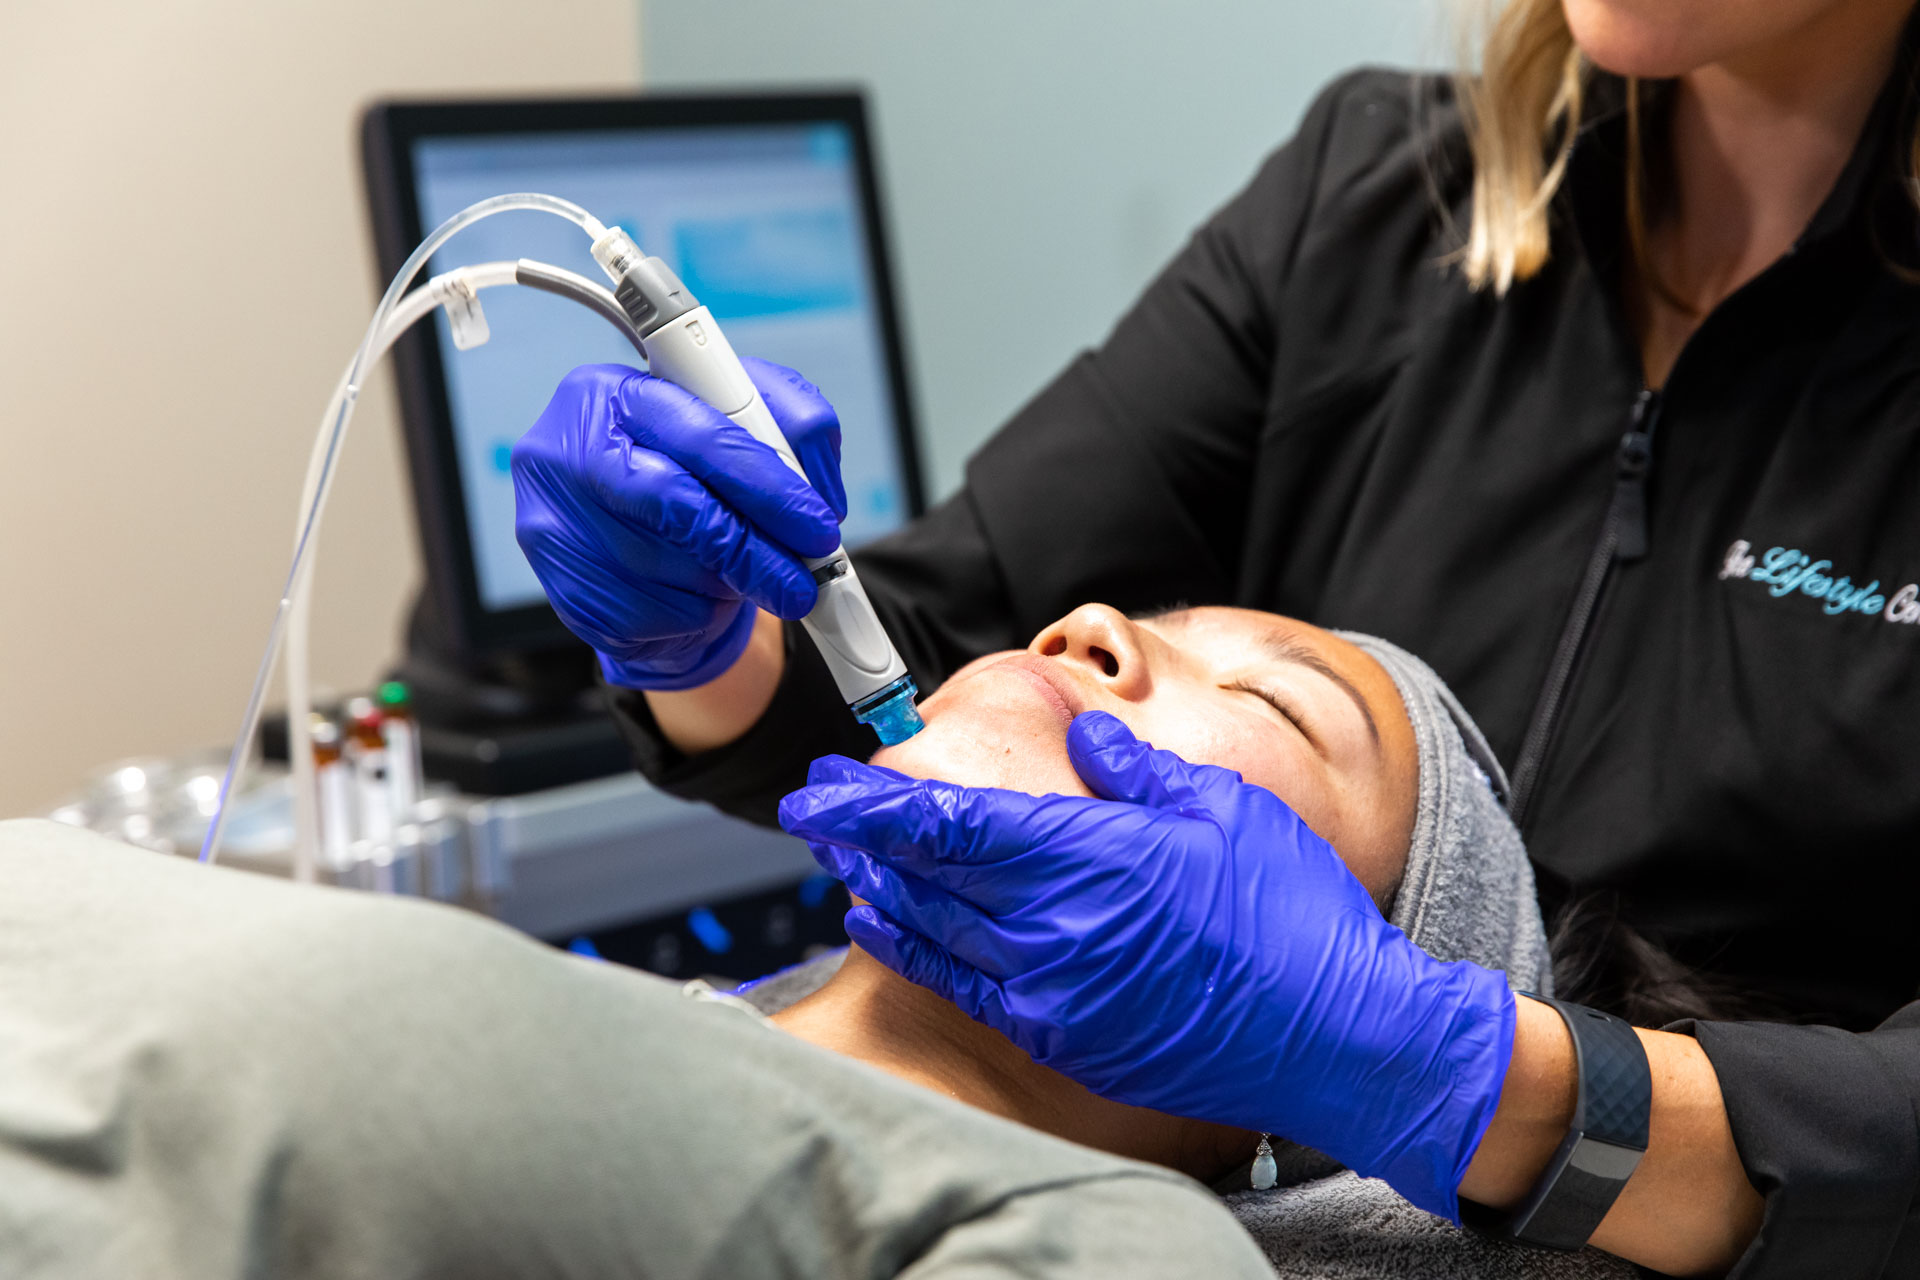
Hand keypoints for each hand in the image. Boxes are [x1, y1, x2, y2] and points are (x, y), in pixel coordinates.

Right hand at [512, 359, 845, 688]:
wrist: (636, 542)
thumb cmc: (695, 470)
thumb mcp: (749, 423)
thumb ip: (791, 426)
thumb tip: (817, 491)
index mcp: (608, 393)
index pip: (697, 432)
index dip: (767, 482)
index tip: (817, 522)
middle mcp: (565, 454)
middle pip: (677, 505)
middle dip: (754, 547)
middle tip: (804, 578)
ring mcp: (557, 529)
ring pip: (674, 568)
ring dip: (730, 581)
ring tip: (743, 572)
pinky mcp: (569, 595)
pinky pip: (658, 617)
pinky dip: (700, 614)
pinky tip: (701, 594)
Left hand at [778, 710, 1515, 1219]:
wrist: (1342, 1036)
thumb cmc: (1294, 915)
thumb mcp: (1223, 809)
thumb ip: (1136, 773)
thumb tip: (1085, 743)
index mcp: (1092, 858)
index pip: (952, 822)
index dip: (876, 801)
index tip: (824, 783)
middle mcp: (1055, 929)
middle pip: (927, 873)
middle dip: (861, 834)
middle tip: (815, 805)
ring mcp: (1054, 993)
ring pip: (933, 929)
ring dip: (879, 886)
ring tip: (841, 852)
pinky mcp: (1065, 1039)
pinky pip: (965, 988)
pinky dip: (915, 949)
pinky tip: (888, 922)